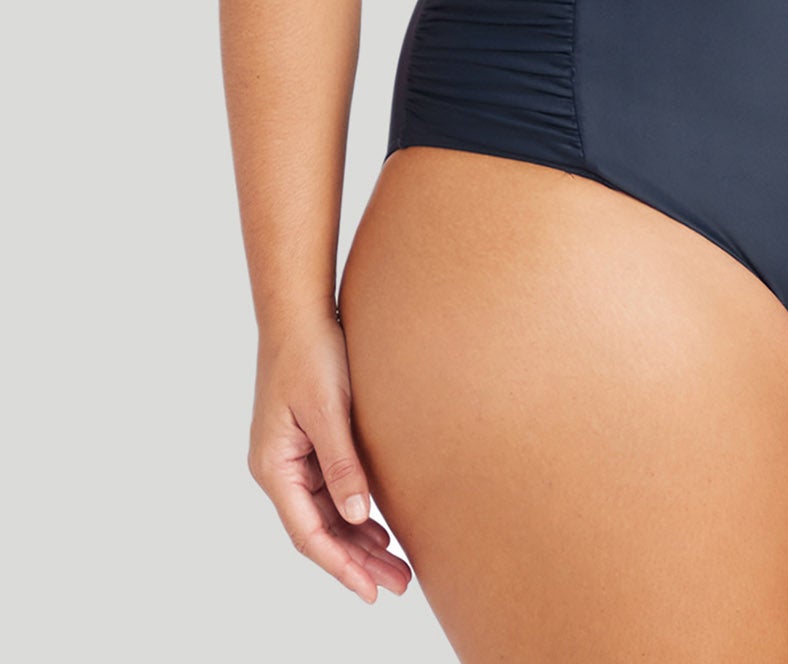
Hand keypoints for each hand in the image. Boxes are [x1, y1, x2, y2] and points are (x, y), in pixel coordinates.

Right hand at [247, 313, 412, 604]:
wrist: (300, 311)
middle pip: (319, 530)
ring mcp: (294, 457)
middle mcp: (280, 468)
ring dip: (359, 540)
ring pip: (327, 513)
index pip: (307, 533)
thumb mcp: (330, 409)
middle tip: (397, 585)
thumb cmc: (311, 353)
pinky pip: (332, 490)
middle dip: (356, 561)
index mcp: (275, 466)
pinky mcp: (310, 443)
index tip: (370, 591)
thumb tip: (356, 517)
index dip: (339, 566)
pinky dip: (355, 511)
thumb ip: (342, 463)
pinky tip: (380, 527)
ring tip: (397, 565)